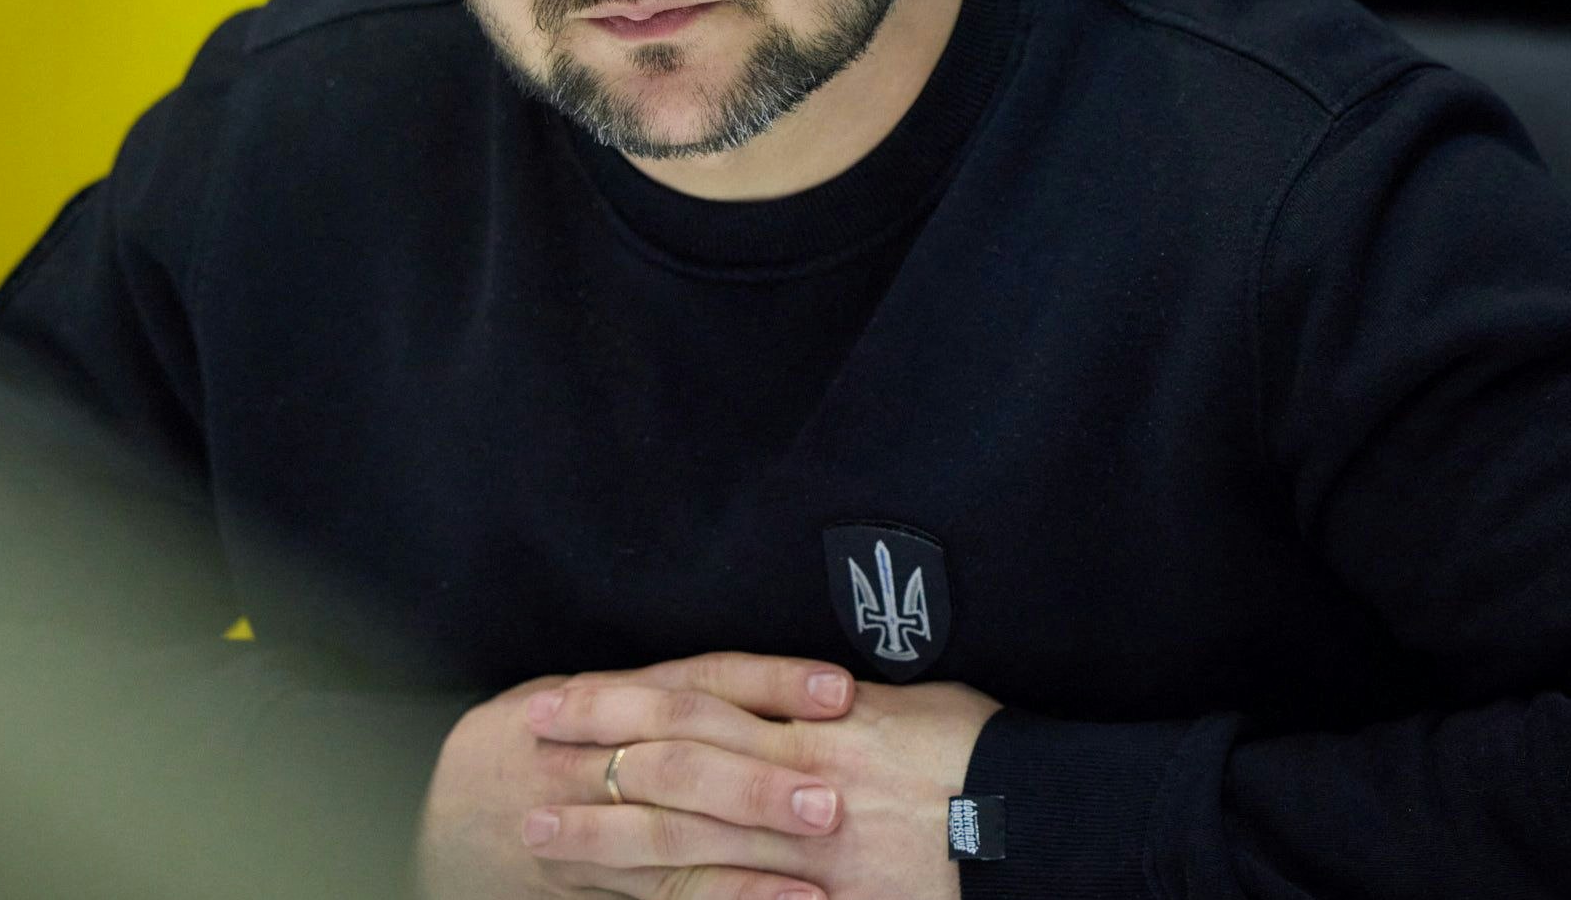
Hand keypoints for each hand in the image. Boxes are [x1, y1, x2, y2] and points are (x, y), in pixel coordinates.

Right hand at [416, 653, 856, 899]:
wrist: (448, 818)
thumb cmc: (531, 748)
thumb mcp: (574, 699)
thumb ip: (653, 693)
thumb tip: (760, 684)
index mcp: (598, 698)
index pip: (694, 683)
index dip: (767, 683)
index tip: (838, 690)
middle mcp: (589, 757)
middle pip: (683, 759)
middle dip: (760, 774)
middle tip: (835, 789)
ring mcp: (586, 826)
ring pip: (675, 831)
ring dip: (753, 841)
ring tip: (824, 838)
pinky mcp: (591, 882)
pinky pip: (668, 893)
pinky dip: (733, 896)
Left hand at [523, 675, 1003, 899]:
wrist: (1043, 813)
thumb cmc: (981, 748)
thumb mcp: (904, 703)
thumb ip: (837, 704)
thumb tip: (799, 692)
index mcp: (808, 719)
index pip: (688, 700)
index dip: (616, 701)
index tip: (558, 700)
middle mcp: (794, 775)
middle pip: (669, 763)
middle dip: (593, 760)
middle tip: (526, 760)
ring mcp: (806, 848)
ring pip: (684, 838)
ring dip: (606, 837)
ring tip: (542, 834)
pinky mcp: (826, 899)